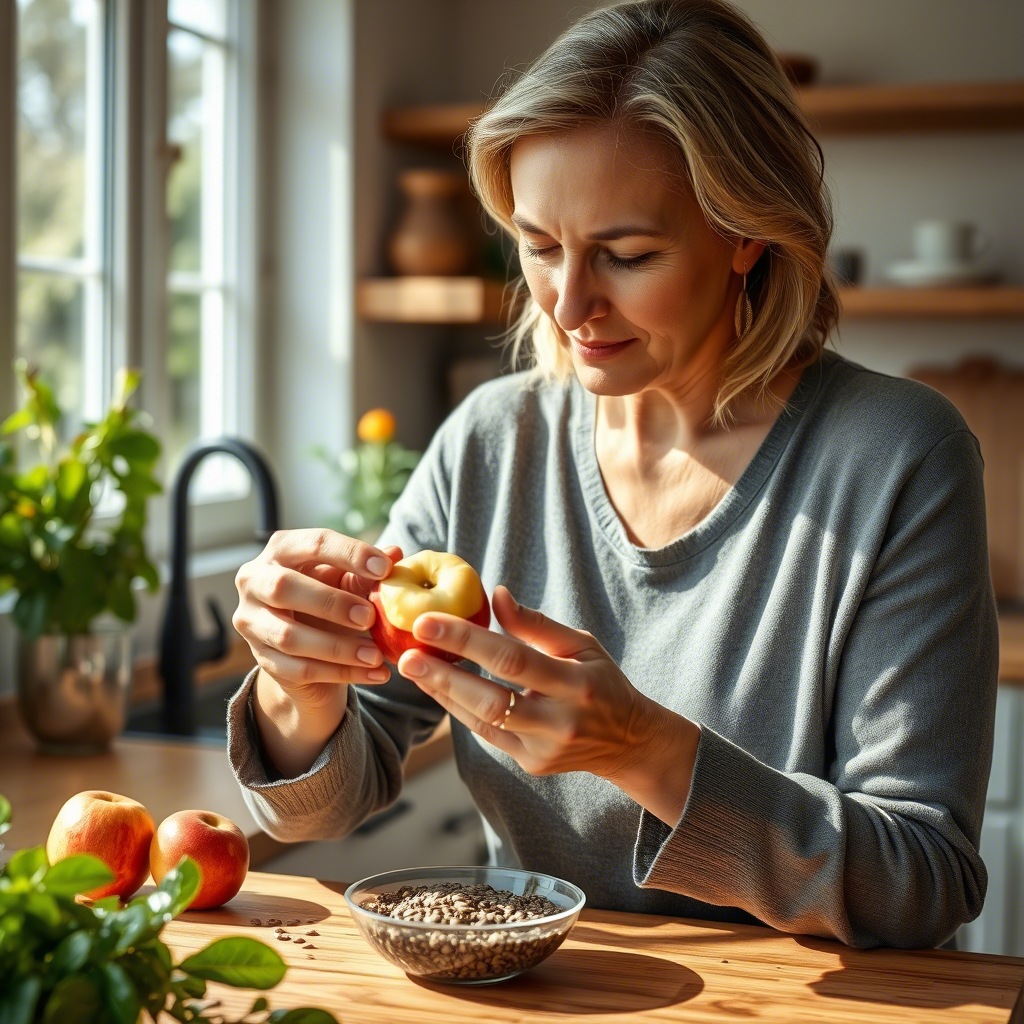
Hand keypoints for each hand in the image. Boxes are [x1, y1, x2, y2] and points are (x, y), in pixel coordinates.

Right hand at [232, 529, 401, 710]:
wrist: (309, 645)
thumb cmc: (330, 597)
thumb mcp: (348, 580)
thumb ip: (367, 570)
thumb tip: (395, 553)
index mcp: (281, 549)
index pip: (314, 543)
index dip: (351, 554)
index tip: (386, 569)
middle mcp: (255, 581)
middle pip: (283, 587)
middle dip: (331, 603)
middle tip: (370, 617)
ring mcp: (252, 623)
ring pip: (288, 636)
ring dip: (338, 647)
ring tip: (376, 655)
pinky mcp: (263, 660)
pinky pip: (298, 669)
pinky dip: (341, 673)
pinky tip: (374, 674)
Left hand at [395, 584, 655, 779]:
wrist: (627, 742)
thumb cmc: (601, 681)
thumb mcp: (581, 643)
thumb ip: (536, 624)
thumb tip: (495, 595)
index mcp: (576, 683)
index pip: (513, 659)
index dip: (467, 640)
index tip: (428, 622)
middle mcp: (560, 721)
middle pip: (491, 699)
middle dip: (443, 675)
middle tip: (406, 653)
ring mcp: (543, 749)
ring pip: (482, 722)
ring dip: (443, 694)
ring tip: (412, 667)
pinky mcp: (531, 765)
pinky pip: (487, 736)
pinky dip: (459, 710)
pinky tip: (438, 688)